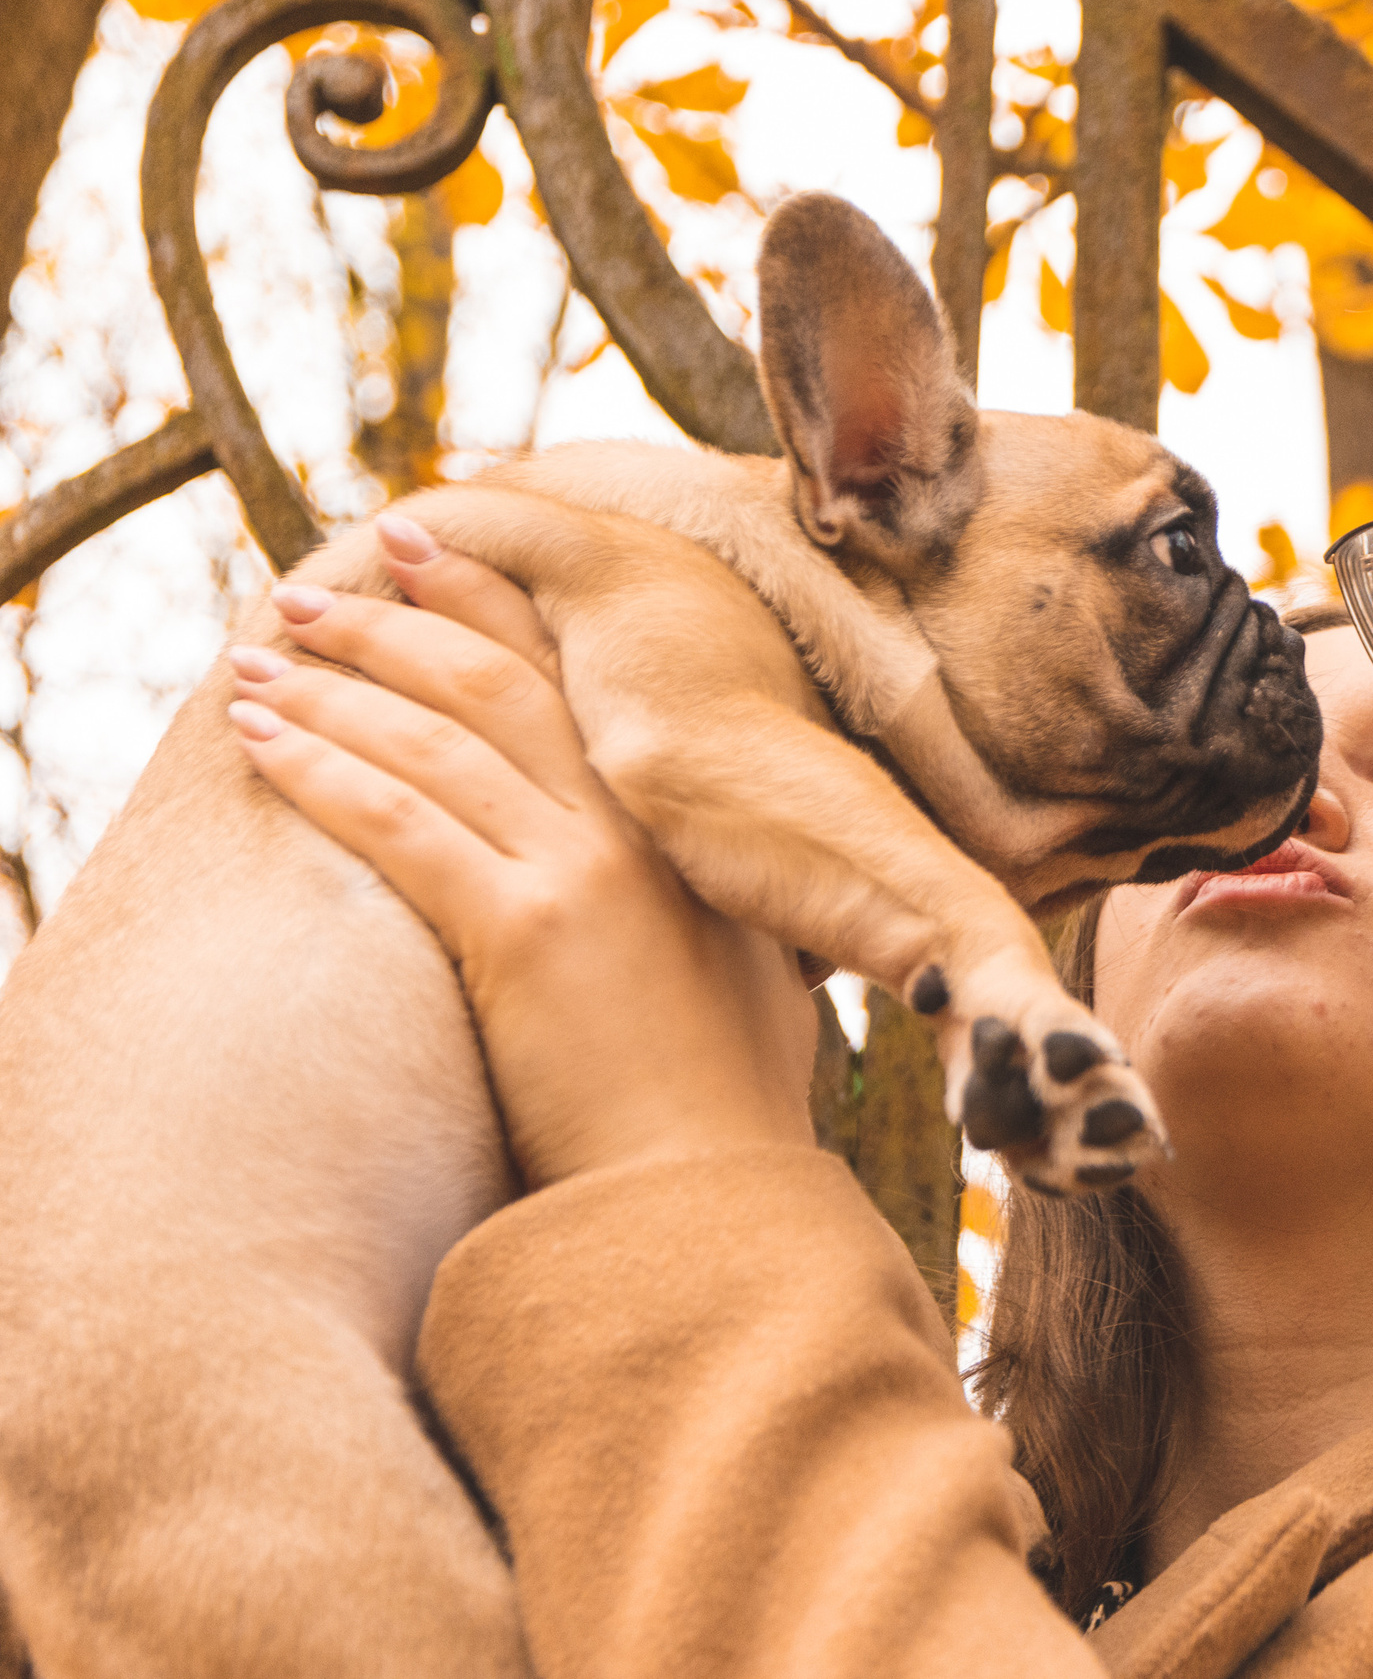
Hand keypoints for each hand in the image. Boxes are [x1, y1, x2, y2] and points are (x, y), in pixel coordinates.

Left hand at [227, 516, 818, 1189]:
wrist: (713, 1193)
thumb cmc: (724, 1108)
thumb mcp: (738, 973)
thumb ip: (696, 905)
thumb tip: (662, 886)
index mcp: (685, 829)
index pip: (575, 682)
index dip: (495, 605)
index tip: (429, 555)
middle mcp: (637, 829)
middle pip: (496, 682)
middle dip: (393, 622)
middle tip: (311, 591)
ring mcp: (584, 873)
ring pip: (435, 736)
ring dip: (332, 686)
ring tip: (258, 657)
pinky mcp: (524, 932)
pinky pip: (399, 820)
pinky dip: (321, 771)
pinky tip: (262, 743)